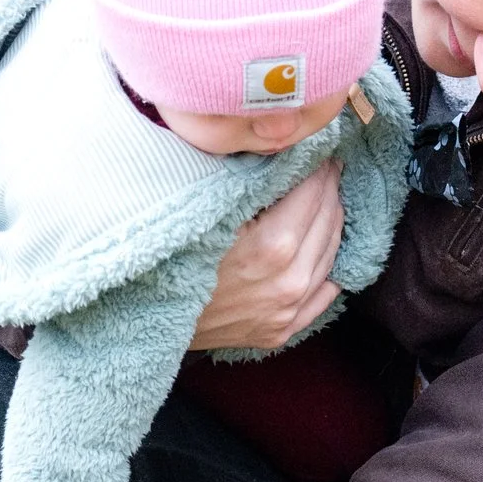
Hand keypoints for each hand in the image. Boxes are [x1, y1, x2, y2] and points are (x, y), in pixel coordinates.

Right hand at [188, 157, 345, 352]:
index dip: (319, 166)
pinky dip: (326, 264)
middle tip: (325, 170)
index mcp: (273, 246)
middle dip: (329, 189)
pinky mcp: (282, 330)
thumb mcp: (210, 210)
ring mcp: (288, 311)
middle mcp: (289, 281)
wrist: (150, 318)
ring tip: (324, 202)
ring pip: (332, 254)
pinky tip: (320, 246)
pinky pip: (324, 292)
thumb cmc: (174, 257)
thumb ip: (251, 182)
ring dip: (331, 222)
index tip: (318, 152)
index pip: (315, 191)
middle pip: (329, 219)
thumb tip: (282, 150)